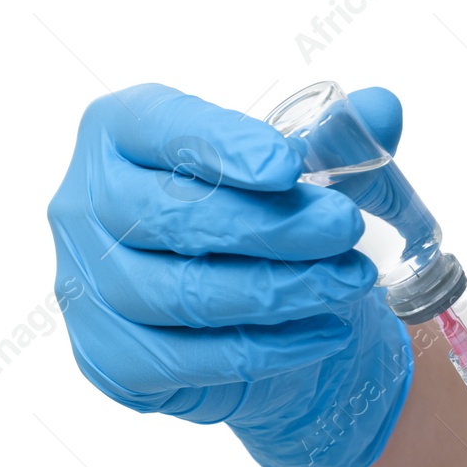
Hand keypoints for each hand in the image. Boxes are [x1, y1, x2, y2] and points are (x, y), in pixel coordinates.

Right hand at [48, 83, 412, 466]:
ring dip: (282, 289)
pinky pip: (188, 358)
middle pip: (170, 215)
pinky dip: (268, 348)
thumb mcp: (304, 176)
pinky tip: (328, 332)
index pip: (158, 127)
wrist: (252, 324)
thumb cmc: (260, 228)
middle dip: (273, 225)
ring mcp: (86, 285)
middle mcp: (85, 205)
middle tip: (347, 227)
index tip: (290, 165)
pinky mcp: (108, 356)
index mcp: (119, 135)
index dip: (223, 146)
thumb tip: (381, 108)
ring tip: (353, 280)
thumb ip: (337, 139)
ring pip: (182, 292)